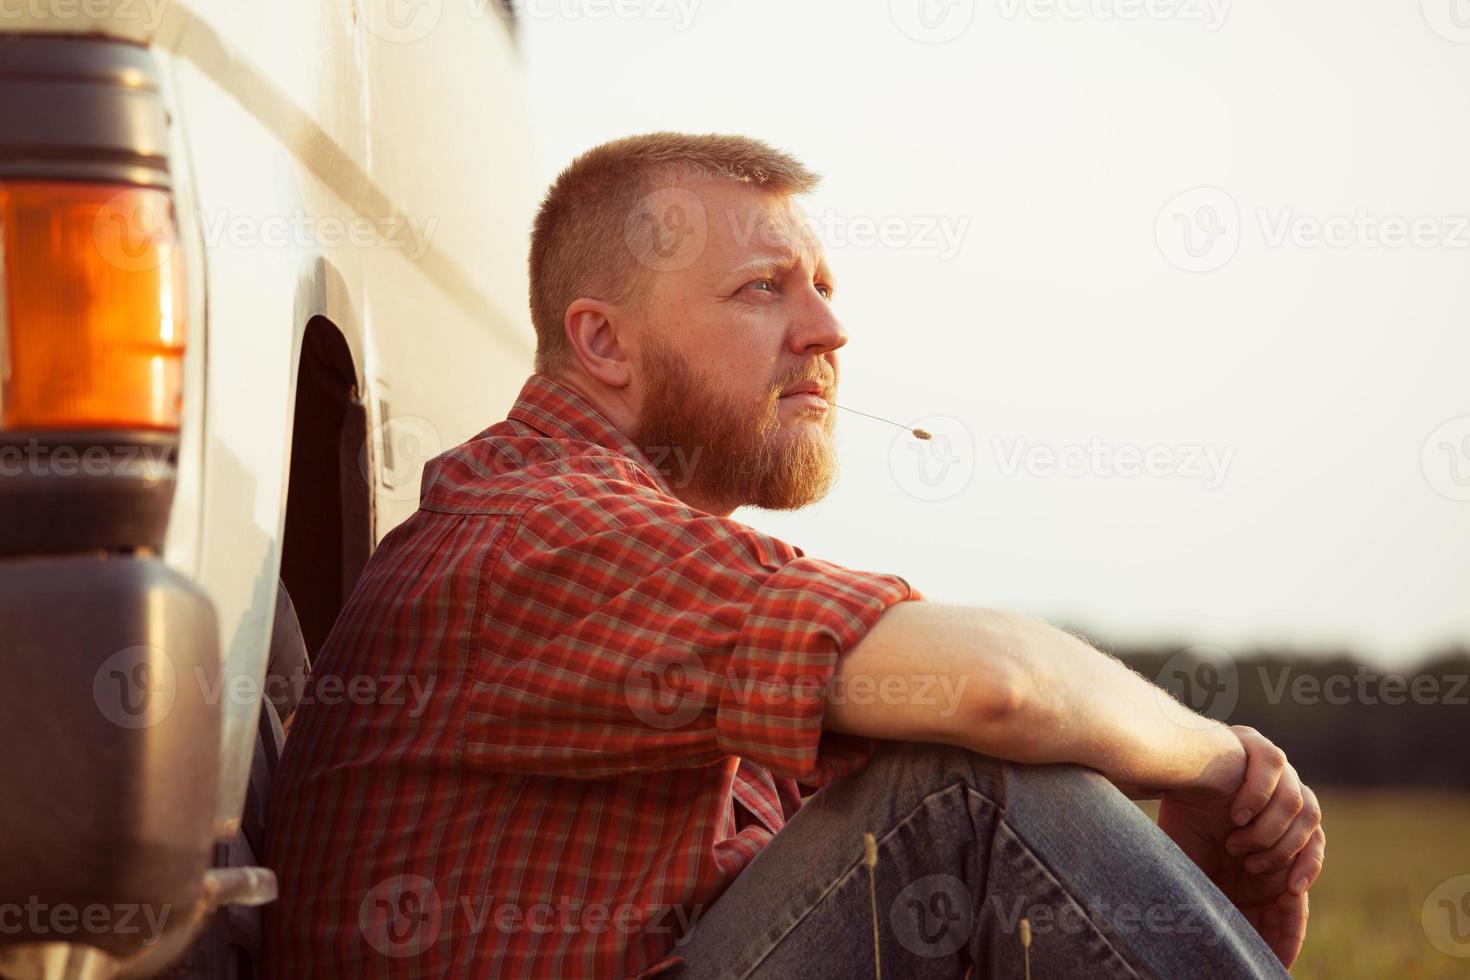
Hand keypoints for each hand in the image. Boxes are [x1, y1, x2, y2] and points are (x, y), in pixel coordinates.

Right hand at [1155, 725, 1325, 967]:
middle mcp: (1284, 793)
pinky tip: (1238, 813)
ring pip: (1302, 803)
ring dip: (1270, 831)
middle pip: (1312, 829)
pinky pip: (1278, 768)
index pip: (1311, 846)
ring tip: (1235, 842)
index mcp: (1279, 821)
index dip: (1306, 868)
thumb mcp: (1207, 859)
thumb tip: (1237, 925)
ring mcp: (1275, 769)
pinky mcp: (1258, 746)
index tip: (1290, 892)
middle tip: (1249, 866)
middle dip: (1282, 854)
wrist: (1156, 769)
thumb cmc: (1179, 817)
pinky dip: (1261, 795)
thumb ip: (1230, 878)